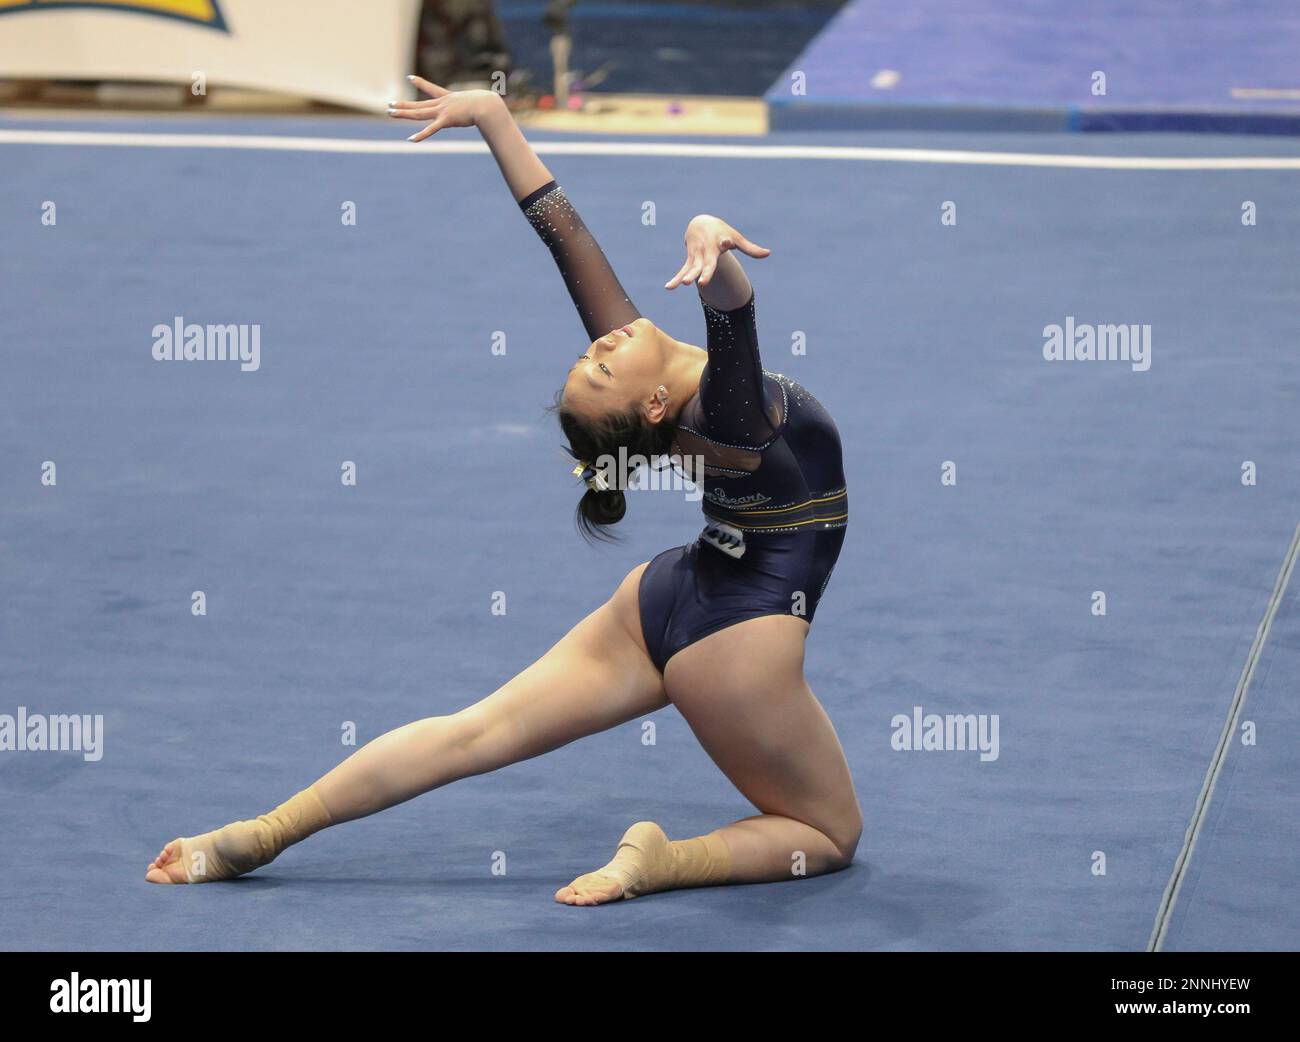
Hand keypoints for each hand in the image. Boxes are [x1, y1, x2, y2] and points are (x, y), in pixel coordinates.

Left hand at [387, 77, 501, 141]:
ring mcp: (442, 111)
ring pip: (418, 113)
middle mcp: (442, 103)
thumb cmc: (487, 105)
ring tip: (390, 112)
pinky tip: (410, 139)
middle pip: (418, 104)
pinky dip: (421, 135)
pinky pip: (430, 129)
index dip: (420, 83)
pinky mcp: (446, 121)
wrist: (487, 106)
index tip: (409, 78)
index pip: (431, 89)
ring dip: (403, 113)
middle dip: (403, 104)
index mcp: (449, 98)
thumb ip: (478, 107)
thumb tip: (491, 108)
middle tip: (389, 104)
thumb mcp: (479, 103)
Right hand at [664, 214, 769, 288]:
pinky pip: (682, 271)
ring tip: (683, 284)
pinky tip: (668, 287)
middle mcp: (707, 250)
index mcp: (719, 242)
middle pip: (705, 263)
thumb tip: (768, 254)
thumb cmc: (721, 231)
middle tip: (702, 281)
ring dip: (687, 276)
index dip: (724, 242)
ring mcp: (697, 255)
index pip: (723, 242)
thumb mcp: (736, 238)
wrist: (701, 222)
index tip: (725, 242)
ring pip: (692, 268)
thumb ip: (750, 249)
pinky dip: (675, 278)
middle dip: (704, 272)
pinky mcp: (690, 260)